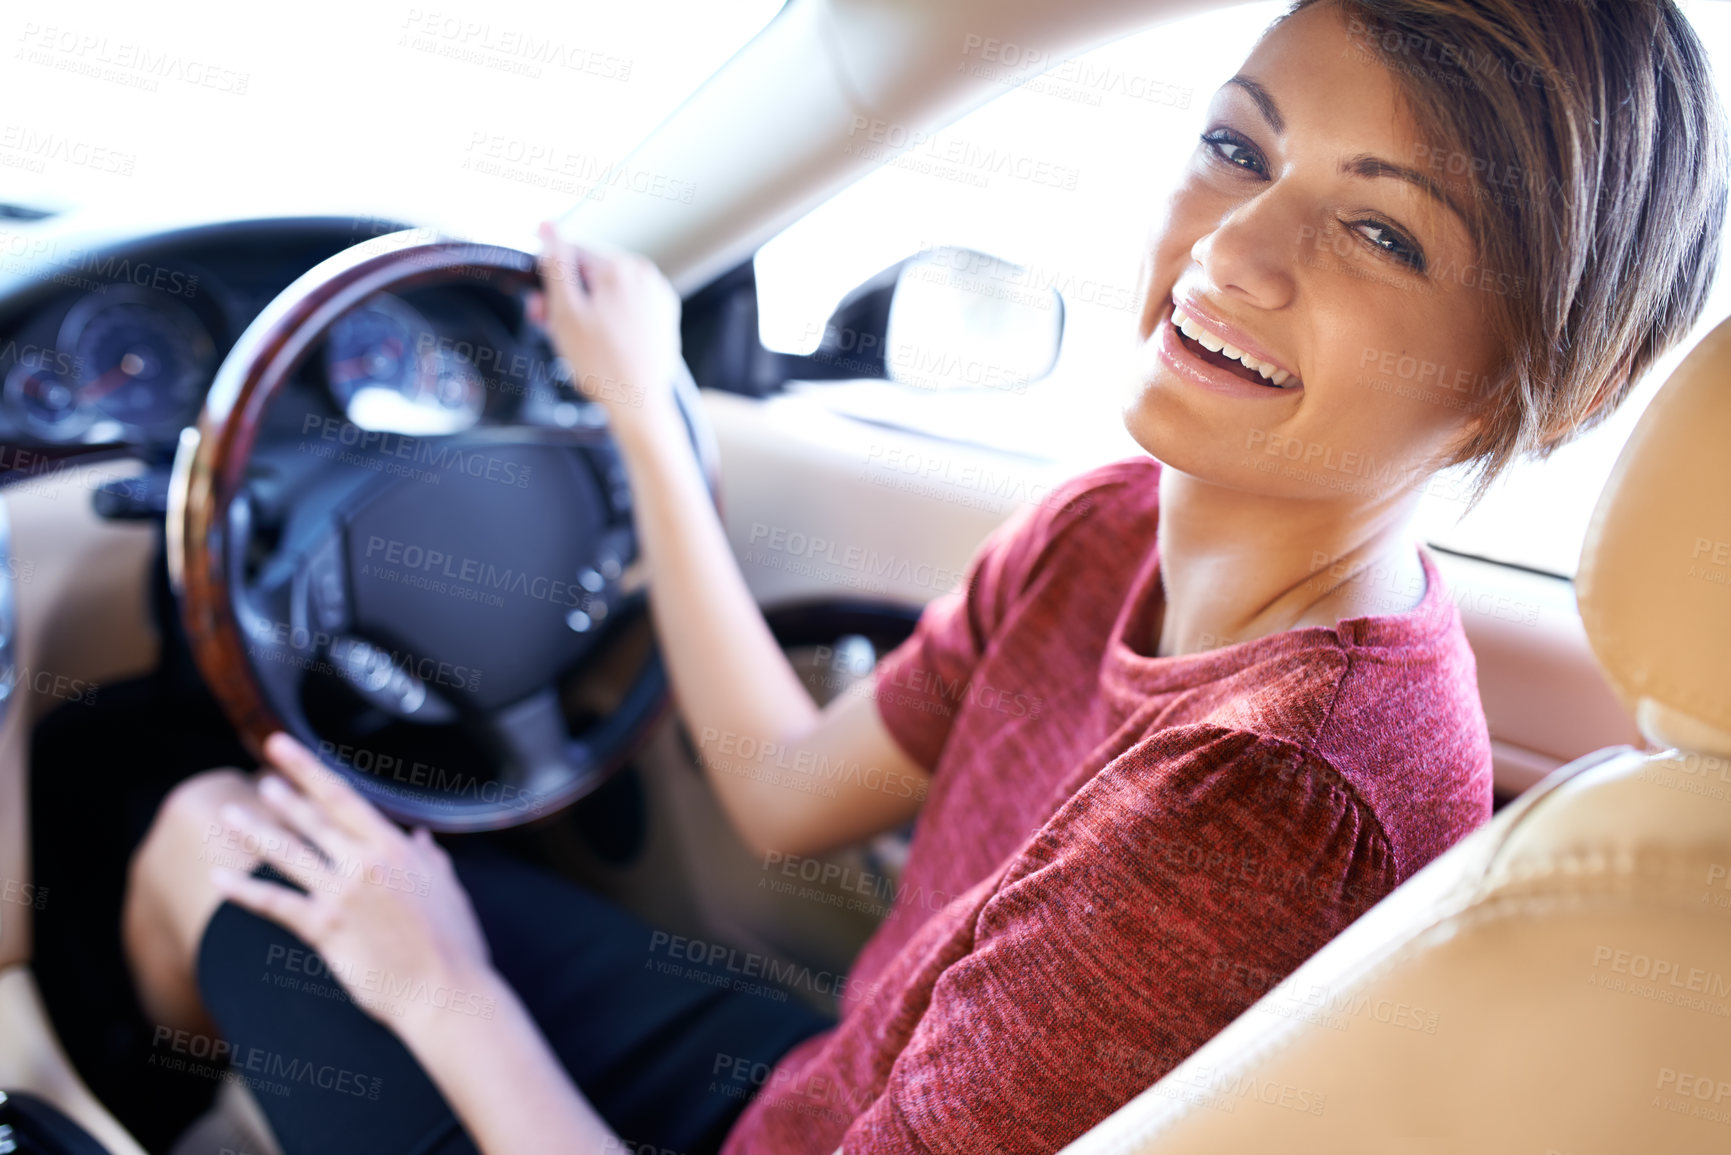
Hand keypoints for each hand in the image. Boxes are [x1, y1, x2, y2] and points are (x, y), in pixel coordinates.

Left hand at [210, 732, 500, 1033]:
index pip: (343, 797)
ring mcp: (341, 894)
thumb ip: (431, 858)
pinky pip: (276, 904)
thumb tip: (421, 838)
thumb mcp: (449, 888)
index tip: (285, 747)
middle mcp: (364, 862)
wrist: (446, 992)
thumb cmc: (456, 943)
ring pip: (288, 854)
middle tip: (260, 773)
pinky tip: (221, 879)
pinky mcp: (324, 929)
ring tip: (231, 814)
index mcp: (395, 847)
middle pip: (312, 819)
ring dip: (256, 831)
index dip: (309, 769)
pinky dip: (245, 891)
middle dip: (283, 793)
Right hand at [529, 221, 682, 443]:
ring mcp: (657, 293)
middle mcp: (644, 273)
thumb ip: (556, 266)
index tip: (541, 299)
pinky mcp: (663, 314)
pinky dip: (609, 316)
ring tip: (574, 339)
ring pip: (608, 288)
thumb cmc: (601, 364)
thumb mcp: (566, 313)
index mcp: (619, 267)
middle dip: (566, 293)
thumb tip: (548, 229)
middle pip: (591, 270)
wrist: (639, 403)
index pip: (571, 250)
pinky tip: (599, 341)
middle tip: (549, 324)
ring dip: (586, 306)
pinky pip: (627, 304)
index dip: (549, 274)